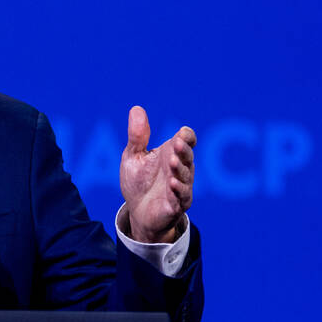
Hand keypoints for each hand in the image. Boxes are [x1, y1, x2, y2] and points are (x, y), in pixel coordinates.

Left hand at [119, 106, 195, 243]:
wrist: (138, 212)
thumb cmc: (139, 182)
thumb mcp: (134, 157)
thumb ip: (137, 136)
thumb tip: (136, 108)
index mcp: (171, 153)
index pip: (187, 140)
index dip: (187, 136)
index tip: (181, 134)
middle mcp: (180, 168)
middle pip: (187, 156)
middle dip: (183, 150)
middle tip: (176, 144)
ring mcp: (180, 186)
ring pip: (186, 176)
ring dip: (180, 169)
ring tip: (173, 162)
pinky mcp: (176, 204)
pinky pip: (181, 197)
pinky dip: (178, 190)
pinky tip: (173, 184)